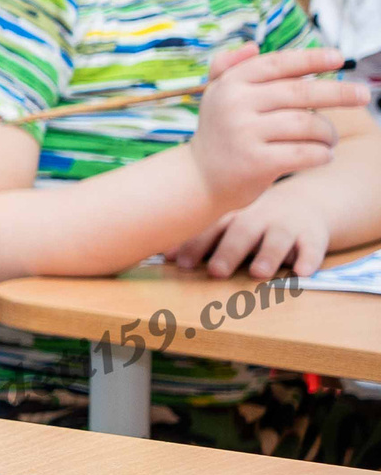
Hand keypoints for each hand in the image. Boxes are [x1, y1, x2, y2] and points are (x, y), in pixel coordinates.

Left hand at [169, 186, 335, 279]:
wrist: (307, 201)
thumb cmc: (255, 219)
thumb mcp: (230, 221)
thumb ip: (201, 237)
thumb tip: (162, 256)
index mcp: (233, 216)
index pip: (210, 228)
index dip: (193, 245)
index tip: (177, 262)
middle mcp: (258, 218)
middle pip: (242, 232)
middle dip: (228, 252)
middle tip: (216, 272)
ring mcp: (287, 225)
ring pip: (277, 238)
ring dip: (267, 255)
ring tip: (258, 273)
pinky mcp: (314, 235)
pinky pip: (313, 247)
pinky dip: (309, 259)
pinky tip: (301, 273)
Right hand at [189, 44, 362, 211]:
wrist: (198, 179)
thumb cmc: (219, 133)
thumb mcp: (215, 96)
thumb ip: (229, 67)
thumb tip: (252, 46)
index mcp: (230, 83)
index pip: (278, 64)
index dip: (311, 58)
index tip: (339, 58)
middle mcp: (234, 104)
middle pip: (300, 92)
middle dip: (338, 92)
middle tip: (364, 94)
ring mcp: (244, 133)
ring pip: (307, 124)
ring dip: (328, 133)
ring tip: (329, 139)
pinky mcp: (255, 162)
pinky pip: (305, 153)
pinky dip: (322, 154)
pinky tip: (323, 156)